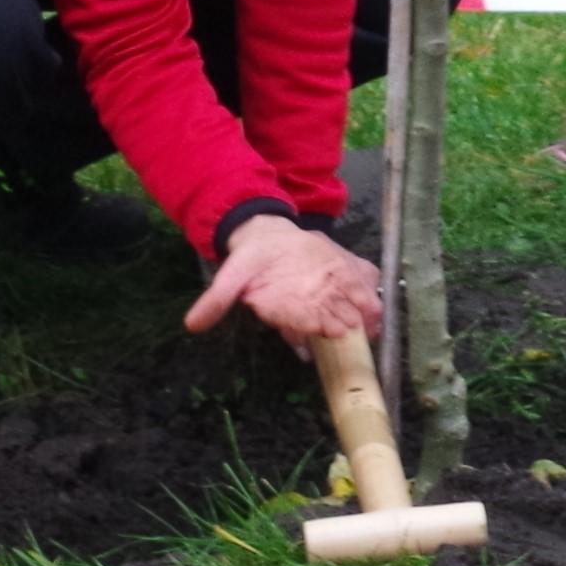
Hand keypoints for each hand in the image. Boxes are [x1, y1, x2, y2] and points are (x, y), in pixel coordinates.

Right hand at [183, 213, 380, 353]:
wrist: (266, 236)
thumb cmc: (250, 262)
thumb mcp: (230, 278)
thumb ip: (215, 301)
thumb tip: (190, 325)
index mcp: (288, 312)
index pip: (304, 327)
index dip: (315, 328)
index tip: (323, 327)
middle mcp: (313, 308)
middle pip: (334, 323)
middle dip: (344, 324)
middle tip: (348, 321)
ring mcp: (332, 292)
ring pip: (353, 309)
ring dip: (364, 313)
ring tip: (370, 312)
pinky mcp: (344, 272)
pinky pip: (363, 283)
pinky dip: (370, 287)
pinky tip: (374, 290)